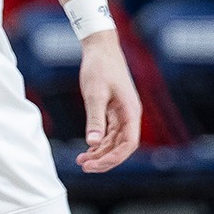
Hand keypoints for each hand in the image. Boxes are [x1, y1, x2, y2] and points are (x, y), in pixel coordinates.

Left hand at [74, 31, 140, 171]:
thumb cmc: (99, 67)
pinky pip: (109, 132)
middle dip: (104, 159)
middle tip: (84, 166)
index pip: (128, 144)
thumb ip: (95, 119)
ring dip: (100, 152)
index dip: (113, 158)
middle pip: (122, 146)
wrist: (100, 47)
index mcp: (131, 112)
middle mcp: (130, 115)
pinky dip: (99, 141)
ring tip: (82, 160)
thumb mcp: (95, 94)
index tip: (95, 164)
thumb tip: (93, 143)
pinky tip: (87, 148)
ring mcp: (122, 113)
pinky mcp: (114, 109)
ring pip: (115, 141)